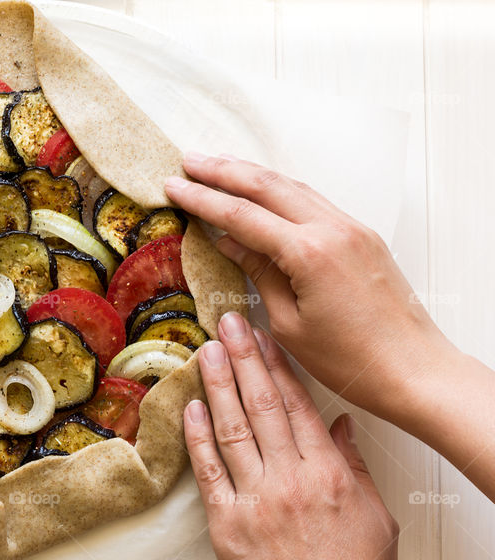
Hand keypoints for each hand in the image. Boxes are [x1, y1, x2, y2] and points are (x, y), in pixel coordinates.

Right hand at [165, 153, 455, 422]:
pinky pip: (313, 201)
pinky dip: (281, 190)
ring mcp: (352, 228)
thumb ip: (259, 274)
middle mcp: (332, 229)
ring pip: (292, 187)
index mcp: (309, 253)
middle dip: (223, 171)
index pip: (242, 215)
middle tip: (188, 161)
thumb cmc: (349, 360)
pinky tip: (263, 190)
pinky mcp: (362, 236)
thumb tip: (228, 243)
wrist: (414, 370)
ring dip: (252, 174)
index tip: (172, 186)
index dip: (202, 199)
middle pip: (267, 186)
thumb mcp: (288, 324)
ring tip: (218, 166)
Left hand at [185, 312, 397, 559]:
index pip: (297, 405)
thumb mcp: (376, 521)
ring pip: (231, 428)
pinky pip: (208, 471)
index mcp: (327, 474)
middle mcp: (289, 480)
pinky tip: (190, 407)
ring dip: (217, 385)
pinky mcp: (226, 524)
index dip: (278, 366)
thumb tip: (340, 427)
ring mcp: (254, 500)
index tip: (264, 337)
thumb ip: (355, 468)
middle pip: (261, 405)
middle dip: (244, 358)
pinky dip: (197, 437)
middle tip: (228, 324)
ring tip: (206, 351)